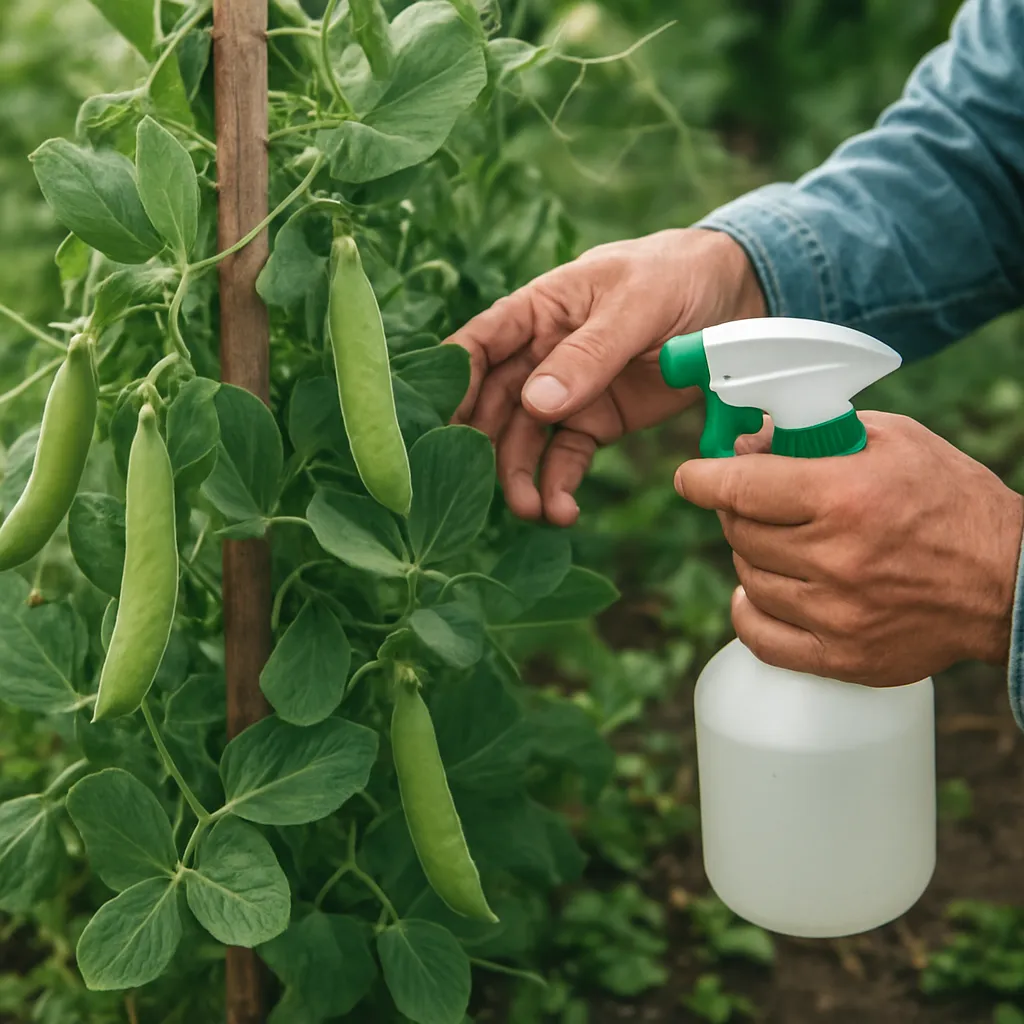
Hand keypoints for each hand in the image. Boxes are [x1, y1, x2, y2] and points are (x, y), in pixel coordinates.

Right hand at [444, 228, 764, 524]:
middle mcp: (540, 354)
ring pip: (523, 440)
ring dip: (519, 478)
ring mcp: (567, 392)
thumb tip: (537, 404)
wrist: (737, 295)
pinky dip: (558, 487)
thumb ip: (590, 353)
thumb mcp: (637, 305)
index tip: (438, 428)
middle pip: (491, 405)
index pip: (477, 346)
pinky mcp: (597, 422)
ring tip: (532, 512)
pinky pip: (565, 459)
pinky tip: (561, 511)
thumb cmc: (676, 276)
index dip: (451, 385)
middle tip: (477, 488)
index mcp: (537, 311)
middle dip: (481, 447)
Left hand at [676, 412, 1023, 685]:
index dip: (702, 478)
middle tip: (754, 500)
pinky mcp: (842, 655)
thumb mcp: (894, 441)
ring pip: (748, 577)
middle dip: (736, 509)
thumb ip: (818, 434)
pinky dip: (749, 610)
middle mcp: (835, 558)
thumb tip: (749, 442)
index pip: (740, 487)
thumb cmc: (952, 502)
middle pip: (739, 531)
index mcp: (845, 497)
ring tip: (780, 541)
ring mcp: (835, 614)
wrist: (1009, 582)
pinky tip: (763, 590)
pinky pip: (759, 636)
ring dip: (751, 554)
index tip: (690, 476)